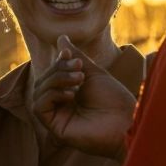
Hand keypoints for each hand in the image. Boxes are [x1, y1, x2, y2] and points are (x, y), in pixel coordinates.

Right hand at [32, 35, 136, 159]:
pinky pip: (38, 107)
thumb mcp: (92, 72)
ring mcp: (57, 116)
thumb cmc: (114, 99)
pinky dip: (52, 95)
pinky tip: (71, 95)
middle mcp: (60, 105)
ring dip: (57, 80)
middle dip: (58, 70)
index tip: (72, 56)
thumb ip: (75, 57)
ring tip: (79, 80)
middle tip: (80, 71)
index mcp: (68, 92)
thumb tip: (61, 38)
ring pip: (39, 91)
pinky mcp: (55, 127)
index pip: (51, 73)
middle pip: (43, 81)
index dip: (57, 62)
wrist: (126, 121)